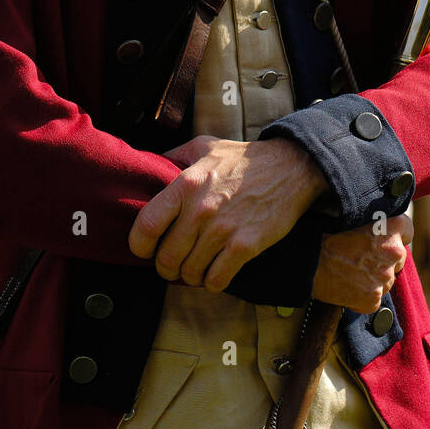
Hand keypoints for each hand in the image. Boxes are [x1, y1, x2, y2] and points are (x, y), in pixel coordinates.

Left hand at [129, 134, 327, 291]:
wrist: (290, 167)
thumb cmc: (243, 158)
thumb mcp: (205, 146)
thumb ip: (175, 156)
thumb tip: (150, 166)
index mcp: (185, 184)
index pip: (147, 225)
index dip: (139, 245)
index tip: (145, 249)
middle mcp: (200, 209)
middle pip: (166, 258)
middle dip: (166, 267)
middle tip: (173, 264)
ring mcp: (223, 230)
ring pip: (190, 273)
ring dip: (190, 276)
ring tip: (195, 267)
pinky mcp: (245, 246)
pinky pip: (216, 280)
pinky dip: (212, 282)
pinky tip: (215, 272)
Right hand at [312, 214, 413, 313]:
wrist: (307, 264)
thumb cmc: (325, 237)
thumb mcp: (351, 218)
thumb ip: (373, 222)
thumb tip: (380, 222)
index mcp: (389, 232)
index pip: (407, 229)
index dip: (397, 232)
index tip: (387, 235)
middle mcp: (392, 256)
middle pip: (398, 257)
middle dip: (385, 257)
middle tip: (362, 255)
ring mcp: (384, 281)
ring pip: (386, 279)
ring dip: (374, 276)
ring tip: (351, 270)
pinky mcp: (373, 300)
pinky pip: (375, 297)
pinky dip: (364, 294)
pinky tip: (348, 285)